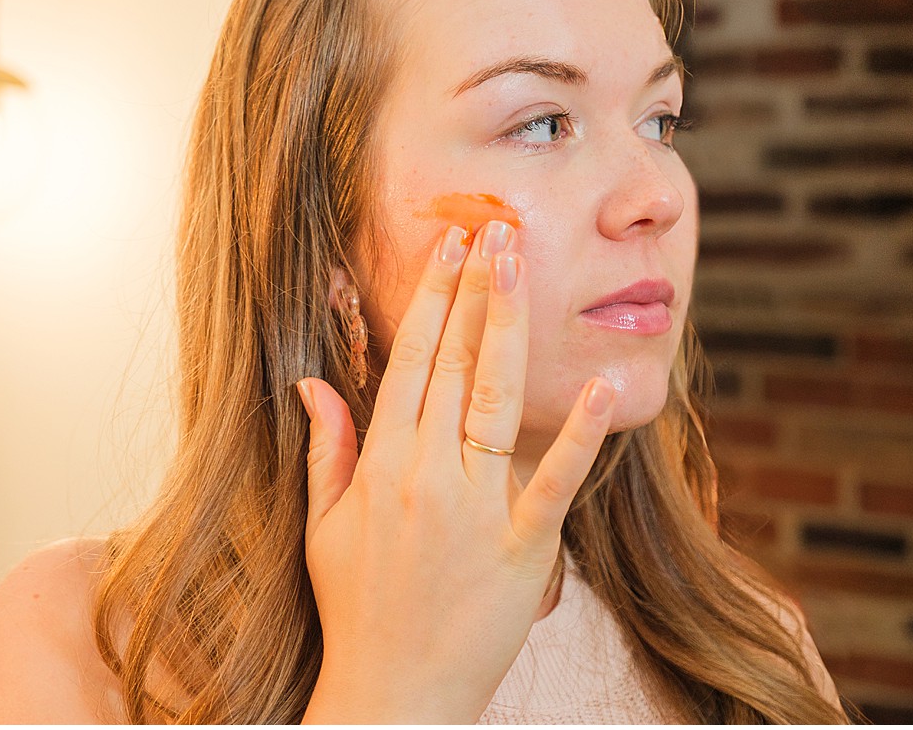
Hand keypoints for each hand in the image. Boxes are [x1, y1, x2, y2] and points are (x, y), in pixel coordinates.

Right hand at [299, 222, 614, 723]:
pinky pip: (552, 483)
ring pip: (494, 400)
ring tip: (522, 268)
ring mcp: (475, 511)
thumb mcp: (325, 526)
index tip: (449, 247)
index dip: (432, 300)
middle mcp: (426, 476)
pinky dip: (577, 435)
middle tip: (496, 230)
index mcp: (383, 466)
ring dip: (509, 327)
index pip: (410, 361)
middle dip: (476, 292)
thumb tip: (312, 381)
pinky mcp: (522, 551)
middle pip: (453, 364)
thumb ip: (328, 448)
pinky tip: (600, 387)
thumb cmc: (357, 611)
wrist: (393, 700)